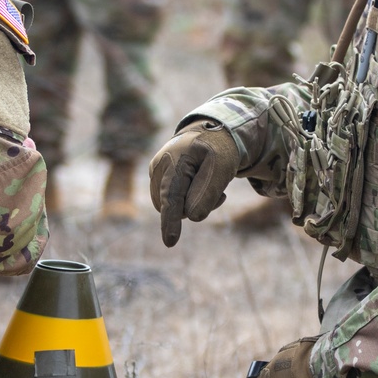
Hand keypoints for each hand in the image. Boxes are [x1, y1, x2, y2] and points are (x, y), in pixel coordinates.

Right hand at [148, 121, 240, 246]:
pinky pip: (171, 203)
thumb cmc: (218, 150)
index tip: (170, 242)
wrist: (209, 135)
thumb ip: (208, 192)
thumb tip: (192, 217)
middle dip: (196, 205)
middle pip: (175, 206)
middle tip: (220, 194)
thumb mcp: (222, 167)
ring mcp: (155, 174)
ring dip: (193, 204)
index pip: (173, 197)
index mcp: (175, 160)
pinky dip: (187, 201)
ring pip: (173, 207)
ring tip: (210, 187)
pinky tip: (199, 187)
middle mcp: (158, 167)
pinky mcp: (157, 180)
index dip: (171, 220)